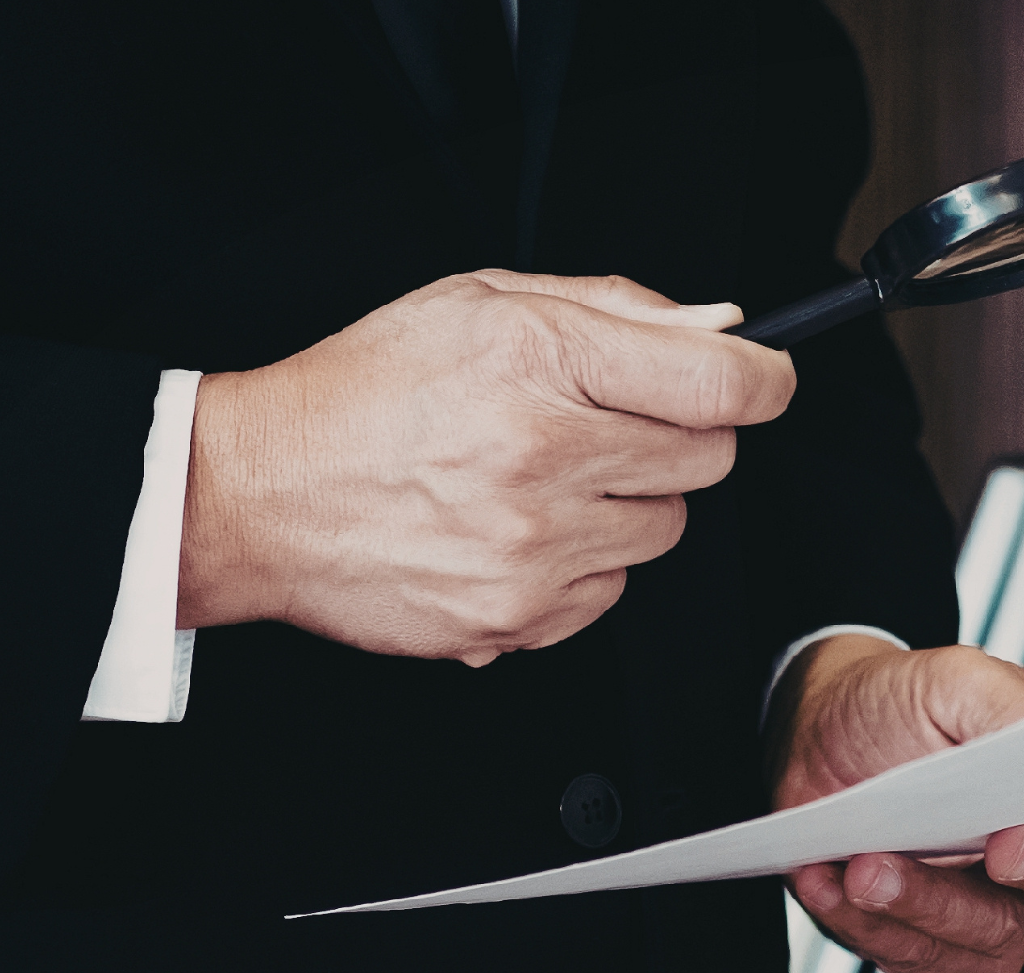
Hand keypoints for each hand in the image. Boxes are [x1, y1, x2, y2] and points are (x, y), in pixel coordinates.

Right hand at [177, 271, 794, 665]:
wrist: (260, 493)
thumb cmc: (363, 393)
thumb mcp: (480, 304)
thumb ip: (612, 307)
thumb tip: (715, 324)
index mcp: (539, 360)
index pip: (721, 383)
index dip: (763, 378)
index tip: (763, 379)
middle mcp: (542, 455)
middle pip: (707, 458)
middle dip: (678, 434)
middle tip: (606, 422)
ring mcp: (533, 547)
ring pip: (665, 530)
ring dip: (627, 502)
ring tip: (543, 478)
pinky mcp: (516, 617)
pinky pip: (611, 592)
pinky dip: (582, 564)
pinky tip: (515, 531)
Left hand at [771, 636, 1023, 972]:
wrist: (821, 743)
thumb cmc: (904, 706)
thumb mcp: (952, 680)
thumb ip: (1010, 709)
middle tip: (1002, 846)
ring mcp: (1015, 915)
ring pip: (1001, 938)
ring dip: (928, 904)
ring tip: (865, 864)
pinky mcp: (947, 953)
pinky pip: (923, 961)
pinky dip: (869, 924)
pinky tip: (827, 882)